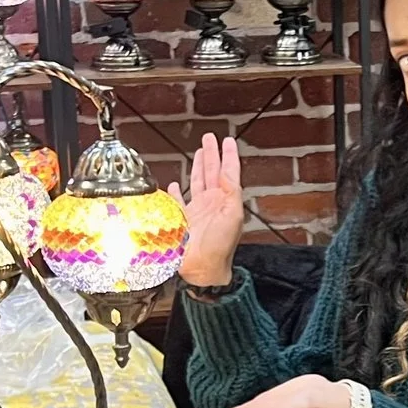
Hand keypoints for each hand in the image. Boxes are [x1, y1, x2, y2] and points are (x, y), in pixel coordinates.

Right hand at [172, 132, 243, 288]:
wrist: (202, 269)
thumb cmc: (220, 246)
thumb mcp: (233, 215)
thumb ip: (231, 191)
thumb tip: (227, 172)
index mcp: (226, 201)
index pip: (229, 172)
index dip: (228, 156)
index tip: (228, 141)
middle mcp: (212, 203)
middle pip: (212, 172)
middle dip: (212, 154)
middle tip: (210, 138)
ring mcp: (197, 210)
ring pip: (198, 181)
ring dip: (199, 166)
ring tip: (199, 152)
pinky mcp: (182, 219)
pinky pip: (178, 201)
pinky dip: (176, 192)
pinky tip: (174, 184)